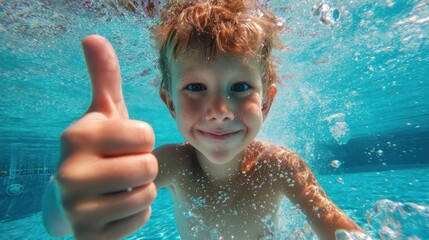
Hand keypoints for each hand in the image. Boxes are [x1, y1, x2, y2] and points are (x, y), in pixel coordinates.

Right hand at [55, 35, 157, 239]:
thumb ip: (104, 78)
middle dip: (143, 166)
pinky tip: (114, 209)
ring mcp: (76, 209)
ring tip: (118, 187)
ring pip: (146, 194)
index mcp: (77, 136)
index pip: (144, 134)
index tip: (121, 145)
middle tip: (122, 168)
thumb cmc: (98, 150)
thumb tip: (94, 37)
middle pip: (147, 165)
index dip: (141, 140)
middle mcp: (69, 173)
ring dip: (140, 190)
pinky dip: (134, 214)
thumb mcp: (101, 114)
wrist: (70, 198)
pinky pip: (138, 219)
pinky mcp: (87, 237)